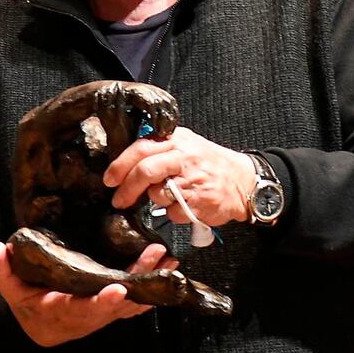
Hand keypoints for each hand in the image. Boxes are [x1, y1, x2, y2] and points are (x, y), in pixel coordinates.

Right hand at [0, 240, 176, 346]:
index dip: (102, 302)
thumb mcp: (10, 287)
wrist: (41, 326)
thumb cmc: (26, 303)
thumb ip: (3, 270)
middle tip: (155, 259)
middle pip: (118, 304)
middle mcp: (88, 317)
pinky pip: (136, 301)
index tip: (118, 291)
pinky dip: (153, 288)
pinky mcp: (113, 309)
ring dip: (152, 283)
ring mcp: (104, 315)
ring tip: (170, 260)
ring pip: (133, 302)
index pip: (84, 309)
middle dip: (138, 282)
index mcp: (62, 311)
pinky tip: (168, 269)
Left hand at [103, 126, 255, 227]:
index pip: (141, 148)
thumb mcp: (185, 144)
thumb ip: (158, 147)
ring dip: (155, 200)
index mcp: (177, 140)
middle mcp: (185, 157)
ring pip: (157, 194)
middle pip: (145, 171)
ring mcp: (194, 180)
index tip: (110, 179)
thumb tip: (125, 159)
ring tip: (168, 196)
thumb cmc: (208, 163)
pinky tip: (184, 204)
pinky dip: (173, 212)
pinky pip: (173, 212)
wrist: (244, 181)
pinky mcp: (200, 202)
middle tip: (118, 200)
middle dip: (127, 189)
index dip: (120, 165)